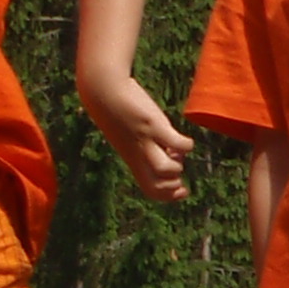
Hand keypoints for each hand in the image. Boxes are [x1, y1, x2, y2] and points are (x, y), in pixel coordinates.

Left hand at [80, 73, 192, 202]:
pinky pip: (176, 143)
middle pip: (156, 187)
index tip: (182, 189)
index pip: (151, 190)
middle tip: (180, 175)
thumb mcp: (132, 135)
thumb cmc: (119, 111)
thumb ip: (148, 146)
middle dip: (173, 188)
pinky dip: (186, 145)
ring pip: (164, 169)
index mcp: (133, 160)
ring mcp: (144, 141)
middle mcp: (137, 155)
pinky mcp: (152, 125)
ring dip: (177, 166)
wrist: (103, 91)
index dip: (169, 196)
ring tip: (177, 154)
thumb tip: (174, 152)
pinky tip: (183, 139)